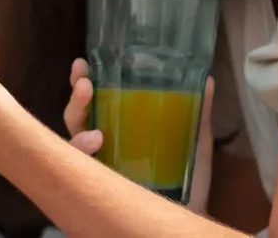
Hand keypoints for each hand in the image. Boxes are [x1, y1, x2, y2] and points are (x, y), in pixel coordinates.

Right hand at [63, 58, 214, 212]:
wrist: (191, 214)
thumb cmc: (189, 178)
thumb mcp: (195, 141)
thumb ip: (197, 112)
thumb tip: (206, 78)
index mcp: (118, 130)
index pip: (94, 103)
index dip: (83, 84)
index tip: (84, 64)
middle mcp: (101, 146)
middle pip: (76, 117)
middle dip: (76, 96)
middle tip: (84, 80)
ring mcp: (96, 167)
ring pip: (71, 139)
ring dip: (76, 117)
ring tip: (89, 109)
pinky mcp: (97, 185)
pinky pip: (77, 168)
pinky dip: (81, 150)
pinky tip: (95, 140)